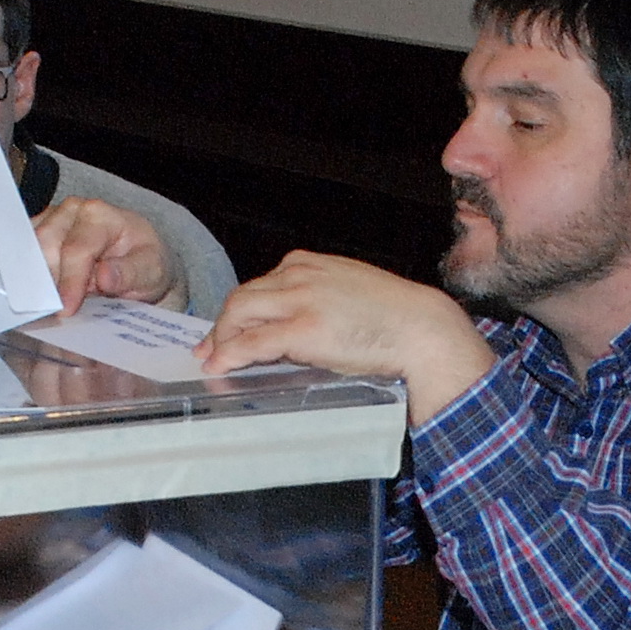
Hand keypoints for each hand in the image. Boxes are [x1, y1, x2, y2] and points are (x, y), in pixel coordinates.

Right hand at [34, 197, 180, 312]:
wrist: (136, 257)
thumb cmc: (143, 261)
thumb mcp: (151, 270)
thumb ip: (130, 273)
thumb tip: (105, 276)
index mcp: (100, 215)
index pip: (77, 250)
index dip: (70, 282)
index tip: (66, 309)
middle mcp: (72, 210)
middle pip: (47, 246)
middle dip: (48, 282)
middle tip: (53, 312)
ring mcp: (53, 218)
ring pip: (30, 248)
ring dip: (35, 278)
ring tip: (45, 306)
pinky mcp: (40, 231)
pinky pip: (24, 251)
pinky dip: (28, 273)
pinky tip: (35, 295)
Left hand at [200, 252, 495, 424]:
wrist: (420, 327)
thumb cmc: (393, 316)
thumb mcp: (347, 293)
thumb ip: (316, 300)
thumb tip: (289, 328)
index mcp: (310, 263)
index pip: (261, 284)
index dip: (240, 310)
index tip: (229, 328)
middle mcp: (299, 274)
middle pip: (243, 296)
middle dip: (222, 325)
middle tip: (211, 348)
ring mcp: (299, 299)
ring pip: (241, 313)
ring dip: (222, 339)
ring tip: (216, 361)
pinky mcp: (302, 328)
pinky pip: (253, 341)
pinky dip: (230, 354)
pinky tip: (221, 366)